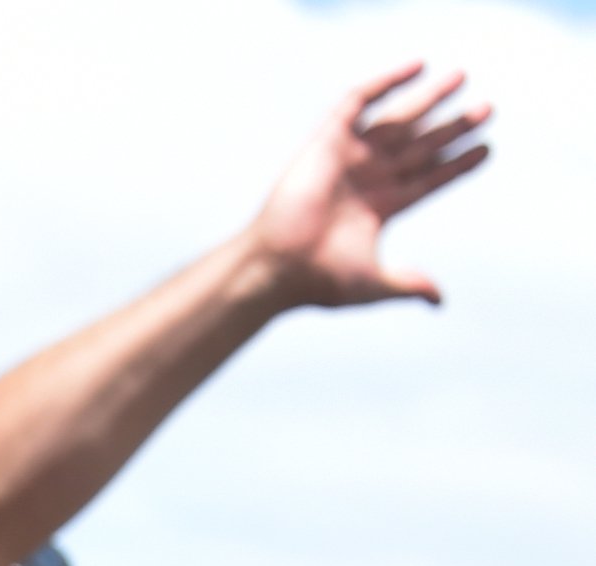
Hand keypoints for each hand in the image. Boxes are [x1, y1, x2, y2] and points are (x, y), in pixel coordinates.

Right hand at [244, 65, 489, 311]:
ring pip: (399, 119)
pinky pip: (360, 100)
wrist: (277, 267)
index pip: (428, 179)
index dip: (456, 164)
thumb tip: (440, 300)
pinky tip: (417, 66)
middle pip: (421, 146)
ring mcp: (349, 157)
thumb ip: (409, 284)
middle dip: (454, 127)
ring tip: (462, 77)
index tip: (486, 148)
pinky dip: (386, 81)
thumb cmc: (317, 281)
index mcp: (380, 207)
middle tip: (488, 109)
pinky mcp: (328, 140)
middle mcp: (368, 178)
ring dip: (430, 98)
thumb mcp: (374, 282)